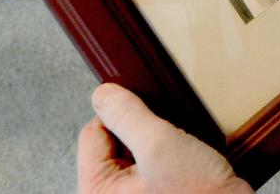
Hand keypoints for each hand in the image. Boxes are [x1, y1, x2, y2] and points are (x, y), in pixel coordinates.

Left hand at [78, 83, 252, 193]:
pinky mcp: (156, 192)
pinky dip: (169, 153)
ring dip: (158, 141)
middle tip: (167, 140)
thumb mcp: (159, 145)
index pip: (93, 133)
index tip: (146, 112)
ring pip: (136, 149)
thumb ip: (127, 116)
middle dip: (142, 132)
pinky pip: (153, 162)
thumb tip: (104, 95)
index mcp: (98, 192)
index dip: (121, 115)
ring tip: (179, 151)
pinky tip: (186, 159)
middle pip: (113, 141)